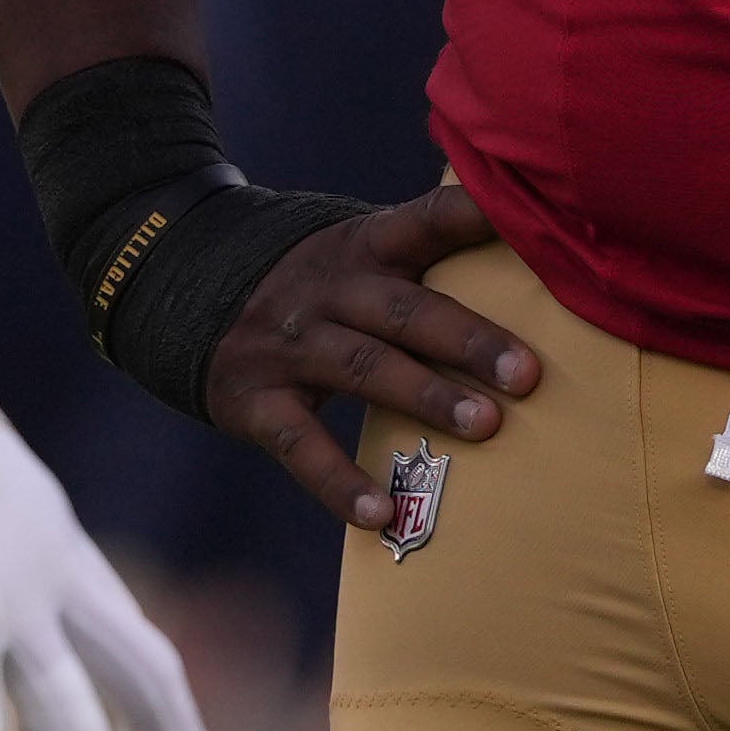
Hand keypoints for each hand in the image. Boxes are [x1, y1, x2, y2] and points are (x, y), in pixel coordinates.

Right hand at [207, 185, 535, 533]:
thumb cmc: (321, 283)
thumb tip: (541, 260)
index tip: (529, 223)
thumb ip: (432, 258)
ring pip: (365, 368)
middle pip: (405, 309)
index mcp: (366, 245)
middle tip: (528, 374)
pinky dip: (340, 482)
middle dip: (467, 340)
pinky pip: (301, 446)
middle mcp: (328, 288)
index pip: (426, 220)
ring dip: (426, 397)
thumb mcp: (363, 253)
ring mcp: (289, 343)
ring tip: (487, 427)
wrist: (188, 289)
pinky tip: (381, 513)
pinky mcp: (256, 400)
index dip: (474, 217)